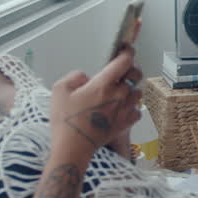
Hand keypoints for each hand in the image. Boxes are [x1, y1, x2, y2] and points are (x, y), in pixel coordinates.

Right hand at [50, 48, 142, 163]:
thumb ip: (74, 76)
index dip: (128, 52)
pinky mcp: (125, 124)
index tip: (125, 49)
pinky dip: (132, 108)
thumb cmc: (65, 120)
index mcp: (103, 84)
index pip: (125, 61)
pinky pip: (137, 111)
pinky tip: (121, 109)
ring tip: (119, 92)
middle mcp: (118, 95)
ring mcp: (124, 110)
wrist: (73, 147)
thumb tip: (86, 77)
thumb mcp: (59, 90)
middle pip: (136, 75)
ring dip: (131, 89)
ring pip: (138, 93)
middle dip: (132, 69)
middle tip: (122, 71)